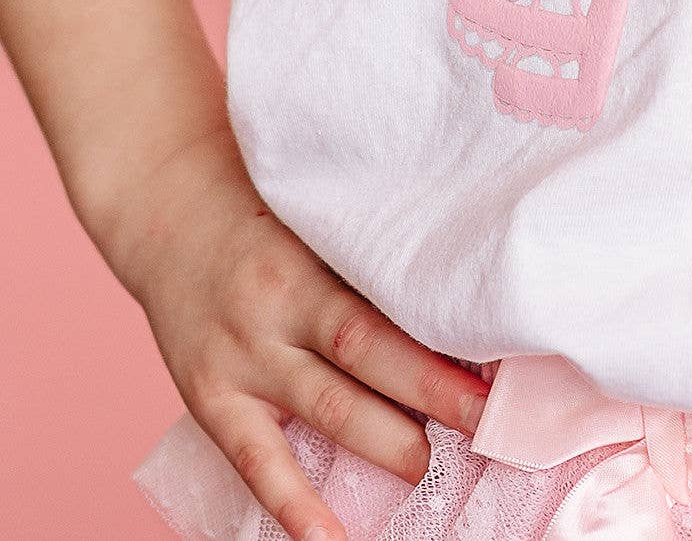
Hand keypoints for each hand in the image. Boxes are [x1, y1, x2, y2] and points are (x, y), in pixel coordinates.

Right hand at [104, 124, 491, 540]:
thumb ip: (373, 249)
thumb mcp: (321, 213)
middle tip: (490, 425)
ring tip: (431, 468)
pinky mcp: (211, 398)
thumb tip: (458, 289)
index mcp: (314, 258)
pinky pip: (254, 460)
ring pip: (323, 410)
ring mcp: (242, 358)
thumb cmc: (264, 207)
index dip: (442, 343)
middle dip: (433, 395)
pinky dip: (291, 503)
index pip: (388, 308)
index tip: (502, 366)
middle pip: (366, 358)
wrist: (166, 207)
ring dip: (383, 443)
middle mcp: (278, 310)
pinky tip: (329, 536)